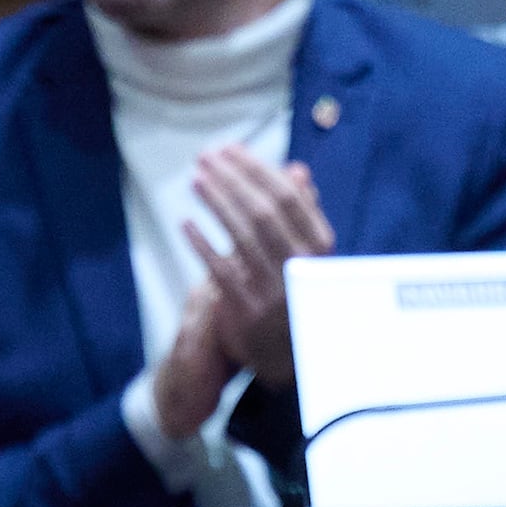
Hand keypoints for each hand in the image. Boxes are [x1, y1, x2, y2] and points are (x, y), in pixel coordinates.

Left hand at [148, 144, 334, 436]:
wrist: (294, 356)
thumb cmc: (300, 293)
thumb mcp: (310, 253)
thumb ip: (301, 212)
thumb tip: (295, 169)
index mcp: (321, 244)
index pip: (289, 197)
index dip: (256, 170)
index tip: (230, 150)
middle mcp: (303, 263)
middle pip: (264, 210)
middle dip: (232, 180)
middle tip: (206, 157)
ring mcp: (275, 287)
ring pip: (242, 235)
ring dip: (216, 203)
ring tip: (196, 179)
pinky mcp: (248, 310)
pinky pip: (220, 270)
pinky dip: (202, 245)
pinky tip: (185, 223)